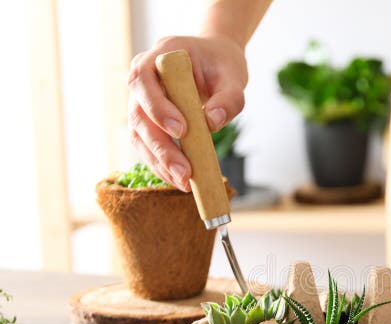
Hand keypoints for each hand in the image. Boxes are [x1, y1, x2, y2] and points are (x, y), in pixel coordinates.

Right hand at [127, 35, 247, 190]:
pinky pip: (147, 146)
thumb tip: (212, 123)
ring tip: (184, 182)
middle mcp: (143, 79)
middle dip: (160, 147)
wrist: (215, 61)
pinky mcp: (148, 122)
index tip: (182, 130)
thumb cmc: (221, 65)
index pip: (143, 78)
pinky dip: (162, 165)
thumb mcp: (233, 76)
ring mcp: (141, 102)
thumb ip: (228, 98)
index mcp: (159, 56)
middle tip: (184, 171)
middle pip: (138, 115)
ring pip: (139, 135)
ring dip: (159, 162)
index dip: (157, 106)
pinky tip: (179, 180)